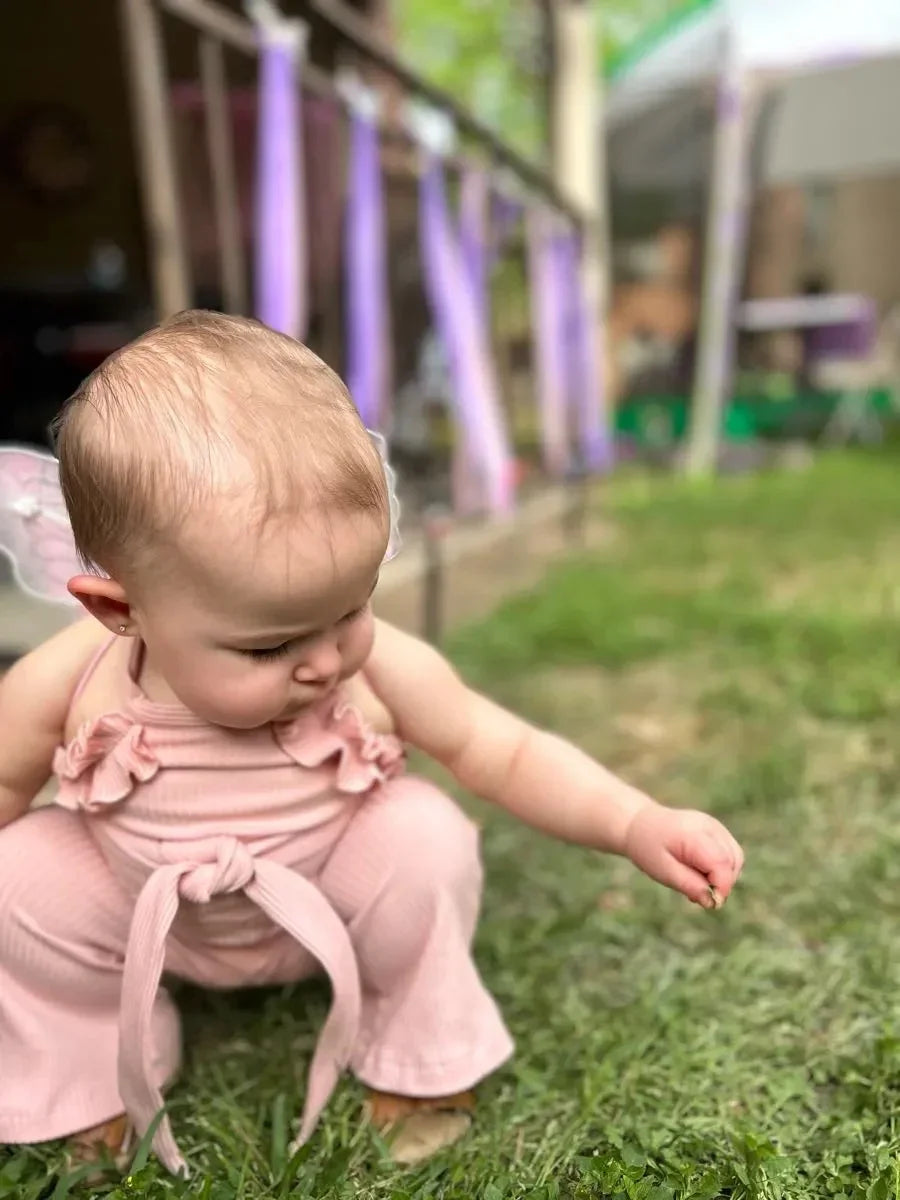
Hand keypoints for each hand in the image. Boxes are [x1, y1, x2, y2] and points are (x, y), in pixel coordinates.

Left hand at [623, 804, 742, 908]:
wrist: (639, 824)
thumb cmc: (648, 849)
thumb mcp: (663, 871)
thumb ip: (689, 886)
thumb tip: (714, 902)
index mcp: (693, 834)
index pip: (722, 862)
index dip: (722, 887)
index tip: (711, 903)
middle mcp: (709, 826)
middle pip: (733, 861)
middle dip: (722, 883)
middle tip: (697, 892)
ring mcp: (715, 825)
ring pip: (736, 857)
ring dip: (724, 876)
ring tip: (696, 881)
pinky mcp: (716, 829)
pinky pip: (730, 852)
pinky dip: (722, 867)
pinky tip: (701, 873)